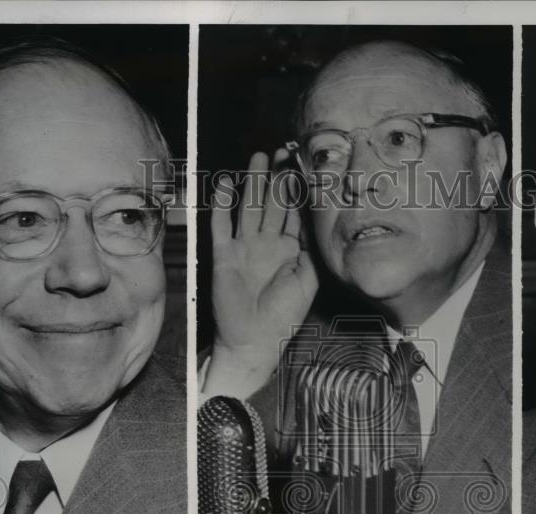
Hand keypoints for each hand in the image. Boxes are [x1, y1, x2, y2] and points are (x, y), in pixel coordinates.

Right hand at [204, 150, 318, 397]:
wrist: (255, 340)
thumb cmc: (284, 316)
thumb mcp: (308, 282)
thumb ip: (310, 251)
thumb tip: (313, 223)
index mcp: (288, 249)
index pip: (292, 212)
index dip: (296, 190)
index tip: (302, 166)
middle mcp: (266, 244)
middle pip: (272, 203)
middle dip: (277, 177)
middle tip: (281, 151)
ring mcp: (244, 247)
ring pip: (249, 207)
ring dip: (253, 182)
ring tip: (258, 157)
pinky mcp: (224, 255)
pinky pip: (222, 226)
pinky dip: (222, 205)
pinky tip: (225, 184)